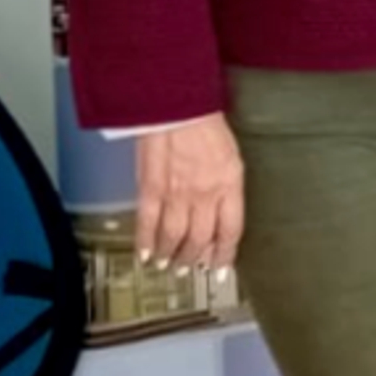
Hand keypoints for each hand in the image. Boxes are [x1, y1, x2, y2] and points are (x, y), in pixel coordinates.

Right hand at [135, 114, 244, 274]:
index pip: (231, 230)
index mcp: (229, 185)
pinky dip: (145, 242)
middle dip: (196, 259)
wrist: (176, 106)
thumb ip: (227, 188)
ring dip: (170, 255)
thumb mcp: (231, 158)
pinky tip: (144, 254)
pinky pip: (147, 223)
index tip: (222, 268)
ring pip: (174, 237)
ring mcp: (176, 193)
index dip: (225, 254)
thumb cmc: (206, 126)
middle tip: (191, 269)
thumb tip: (219, 215)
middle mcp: (205, 194)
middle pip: (200, 239)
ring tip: (168, 264)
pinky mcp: (150, 188)